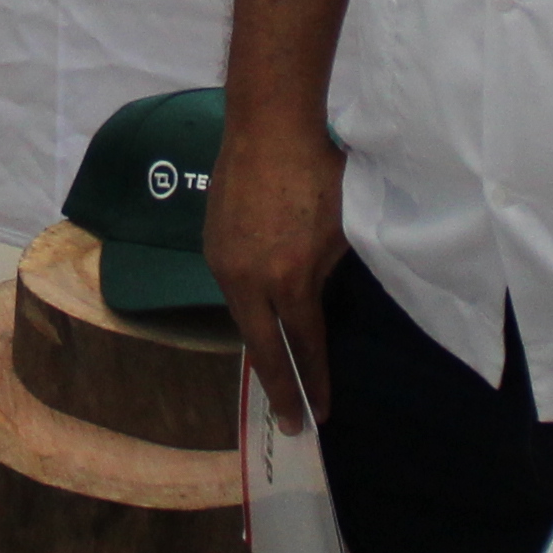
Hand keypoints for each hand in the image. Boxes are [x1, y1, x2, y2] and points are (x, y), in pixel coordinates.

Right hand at [203, 108, 348, 428]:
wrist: (268, 126)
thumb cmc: (319, 171)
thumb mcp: (342, 230)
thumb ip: (328, 272)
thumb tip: (318, 297)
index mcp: (290, 279)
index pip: (306, 345)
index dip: (315, 381)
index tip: (322, 413)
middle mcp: (250, 280)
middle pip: (264, 349)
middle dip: (280, 390)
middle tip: (291, 426)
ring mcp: (224, 264)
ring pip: (244, 320)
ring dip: (262, 348)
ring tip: (276, 378)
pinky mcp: (211, 246)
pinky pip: (232, 290)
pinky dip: (249, 311)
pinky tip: (259, 321)